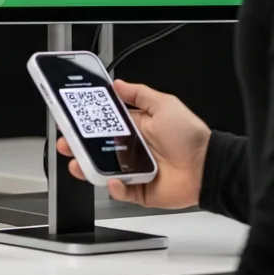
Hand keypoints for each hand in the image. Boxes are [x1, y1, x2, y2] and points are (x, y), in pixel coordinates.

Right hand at [55, 79, 210, 208]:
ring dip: (87, 168)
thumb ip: (139, 93)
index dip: (86, 122)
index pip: (103, 124)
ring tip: (78, 164)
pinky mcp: (139, 190)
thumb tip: (117, 83)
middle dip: (78, 145)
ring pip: (102, 170)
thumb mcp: (164, 105)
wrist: (207, 167)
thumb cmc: (190, 136)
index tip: (72, 118)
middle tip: (66, 142)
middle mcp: (131, 150)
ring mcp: (133, 171)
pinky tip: (113, 180)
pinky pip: (119, 191)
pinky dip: (113, 188)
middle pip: (96, 148)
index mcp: (134, 128)